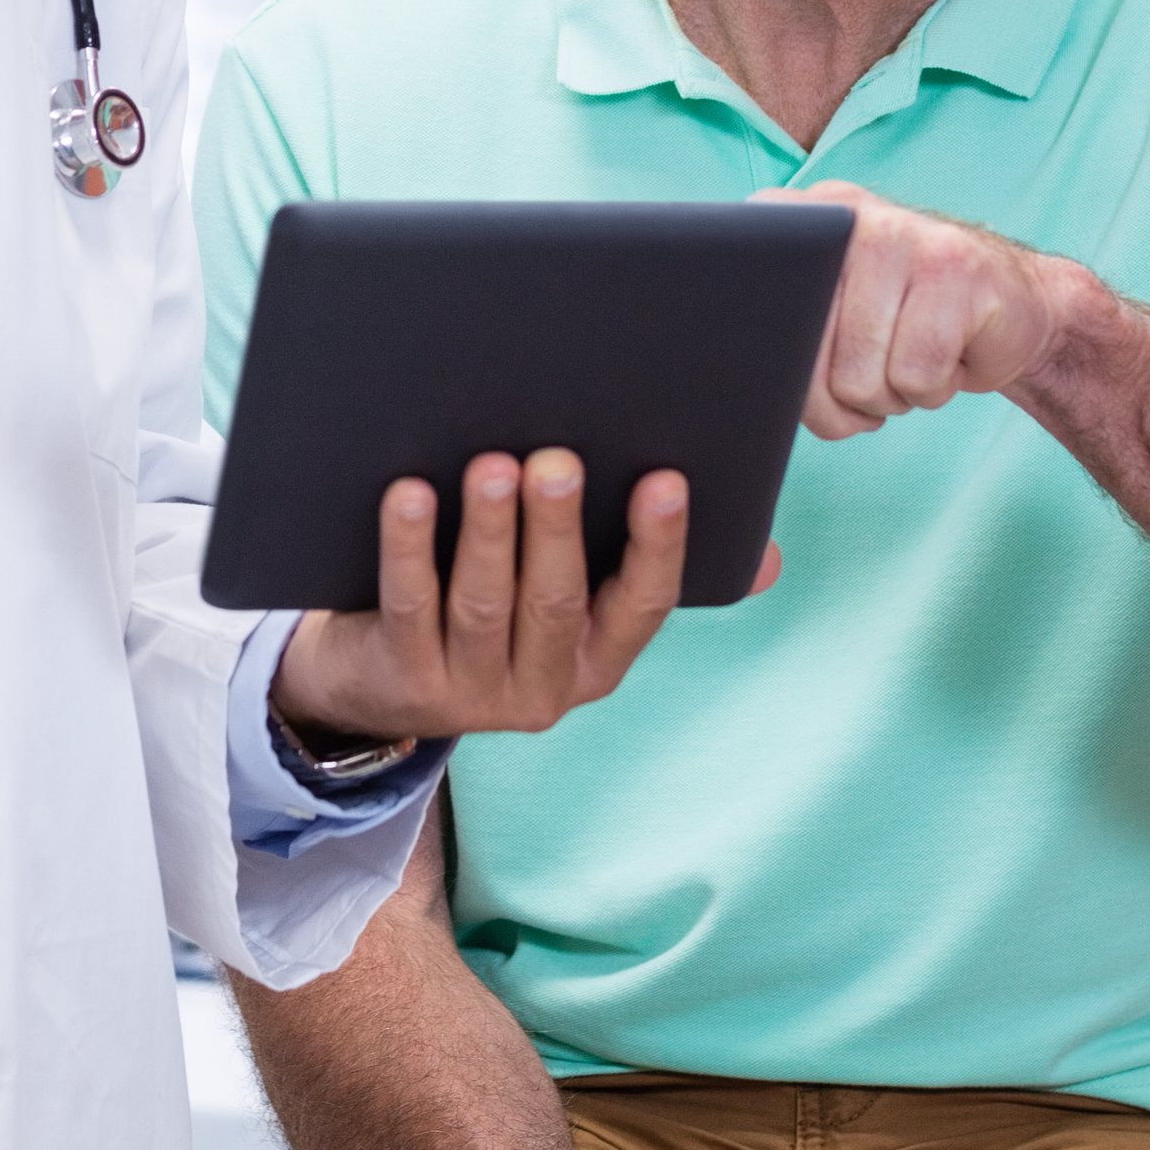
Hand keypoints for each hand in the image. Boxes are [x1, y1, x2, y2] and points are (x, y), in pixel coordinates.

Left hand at [271, 449, 743, 741]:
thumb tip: (767, 560)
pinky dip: (410, 548)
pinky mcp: (404, 678)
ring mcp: (471, 690)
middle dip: (558, 528)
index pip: (644, 604)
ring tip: (492, 466)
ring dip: (490, 532)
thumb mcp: (576, 599)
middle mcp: (543, 686)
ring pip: (484, 605)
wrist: (382, 680)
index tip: (666, 480)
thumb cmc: (500, 607)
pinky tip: (409, 494)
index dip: (657, 544)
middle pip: (554, 601)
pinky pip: (409, 606)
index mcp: (599, 658)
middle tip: (558, 459)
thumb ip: (646, 565)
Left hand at [788, 180, 1098, 440]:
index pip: (752, 302)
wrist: (1012, 306)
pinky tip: (949, 355)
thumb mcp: (834, 317)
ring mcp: (904, 233)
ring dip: (893, 395)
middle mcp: (845, 214)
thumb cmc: (906, 325)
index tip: (799, 372)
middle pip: (808, 358)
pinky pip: (917, 376)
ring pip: (862, 377)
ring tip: (913, 358)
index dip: (776, 362)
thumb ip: (788, 334)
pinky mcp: (957, 269)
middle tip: (874, 376)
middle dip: (841, 398)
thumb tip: (760, 383)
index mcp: (799, 220)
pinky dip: (932, 390)